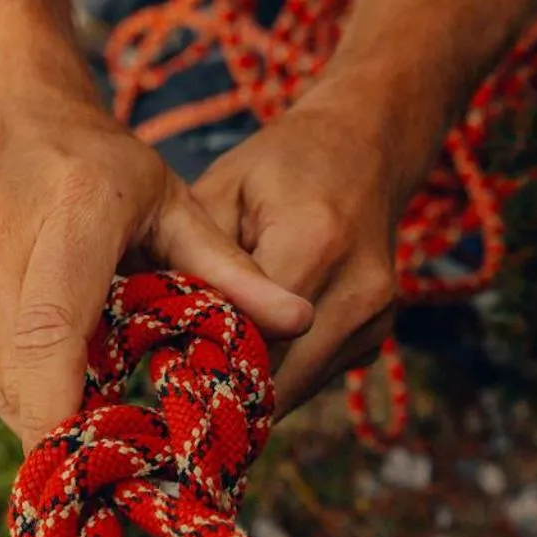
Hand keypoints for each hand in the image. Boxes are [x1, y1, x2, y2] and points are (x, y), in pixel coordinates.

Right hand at [0, 94, 313, 445]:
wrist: (9, 113)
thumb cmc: (106, 167)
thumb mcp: (177, 205)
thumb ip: (234, 271)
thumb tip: (301, 320)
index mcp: (71, 206)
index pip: (53, 330)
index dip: (67, 409)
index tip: (101, 463)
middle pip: (28, 368)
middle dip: (71, 425)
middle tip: (119, 455)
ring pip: (1, 378)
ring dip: (50, 406)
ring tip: (97, 402)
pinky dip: (22, 385)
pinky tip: (57, 367)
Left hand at [191, 85, 419, 415]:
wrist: (365, 150)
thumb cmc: (280, 167)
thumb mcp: (222, 191)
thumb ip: (196, 261)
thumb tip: (157, 330)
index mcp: (315, 242)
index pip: (251, 332)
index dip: (202, 357)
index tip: (161, 370)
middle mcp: (357, 288)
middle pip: (277, 375)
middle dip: (225, 384)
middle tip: (177, 386)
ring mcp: (377, 317)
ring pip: (297, 386)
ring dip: (253, 386)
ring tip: (209, 366)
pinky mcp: (379, 335)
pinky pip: (315, 376)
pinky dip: (281, 371)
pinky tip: (254, 345)